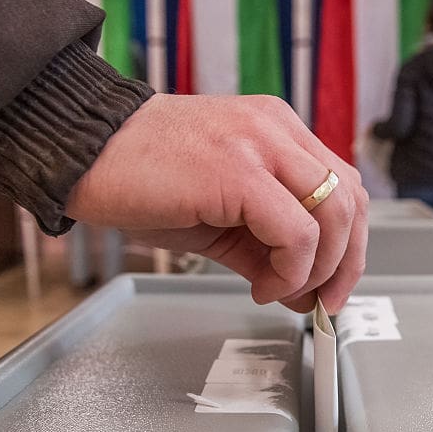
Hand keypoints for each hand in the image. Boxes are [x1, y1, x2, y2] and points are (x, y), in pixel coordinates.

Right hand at [65, 94, 368, 312]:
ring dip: (318, 269)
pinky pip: (295, 232)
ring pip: (333, 214)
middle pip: (351, 199)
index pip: (343, 186)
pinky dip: (289, 270)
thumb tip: (301, 289)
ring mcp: (259, 145)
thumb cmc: (139, 175)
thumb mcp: (218, 215)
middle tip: (320, 301)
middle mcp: (276, 129)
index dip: (348, 244)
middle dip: (345, 263)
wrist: (81, 150)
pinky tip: (260, 285)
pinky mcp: (237, 171)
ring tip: (279, 291)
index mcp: (277, 130)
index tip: (331, 287)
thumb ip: (264, 245)